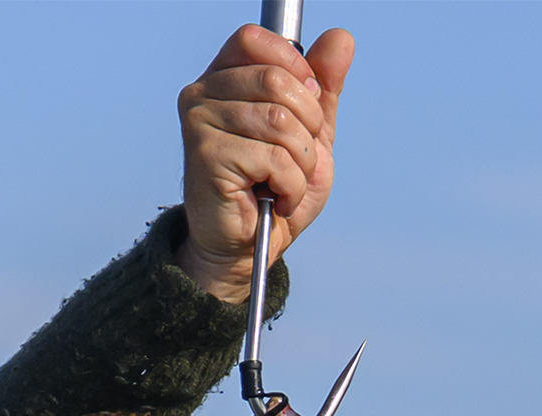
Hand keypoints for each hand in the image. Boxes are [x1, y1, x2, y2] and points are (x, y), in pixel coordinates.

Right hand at [175, 23, 353, 303]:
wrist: (247, 251)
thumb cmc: (273, 191)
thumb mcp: (310, 136)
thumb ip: (323, 89)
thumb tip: (342, 38)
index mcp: (223, 78)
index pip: (257, 40)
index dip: (294, 71)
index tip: (303, 112)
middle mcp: (202, 93)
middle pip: (278, 81)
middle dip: (308, 127)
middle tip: (296, 160)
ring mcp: (200, 123)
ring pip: (280, 122)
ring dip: (300, 164)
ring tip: (284, 184)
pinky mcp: (207, 156)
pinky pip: (274, 158)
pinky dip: (289, 186)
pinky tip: (274, 200)